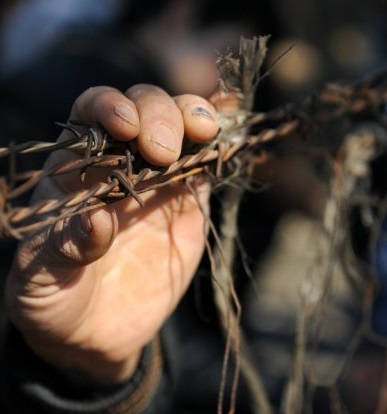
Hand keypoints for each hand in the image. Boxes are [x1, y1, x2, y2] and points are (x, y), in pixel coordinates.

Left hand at [5, 84, 217, 383]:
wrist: (94, 331)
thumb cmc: (56, 297)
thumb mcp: (43, 275)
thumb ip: (67, 244)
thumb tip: (98, 218)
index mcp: (75, 170)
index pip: (91, 114)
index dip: (110, 106)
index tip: (125, 126)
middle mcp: (119, 165)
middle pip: (143, 110)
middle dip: (160, 117)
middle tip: (164, 154)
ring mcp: (158, 182)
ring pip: (182, 128)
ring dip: (196, 118)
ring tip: (206, 132)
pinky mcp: (187, 205)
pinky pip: (207, 166)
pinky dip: (221, 147)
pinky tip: (231, 137)